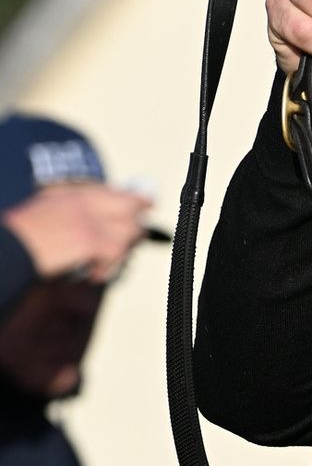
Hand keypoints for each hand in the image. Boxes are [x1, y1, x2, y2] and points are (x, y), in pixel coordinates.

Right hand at [2, 182, 151, 283]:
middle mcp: (82, 201)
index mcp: (68, 193)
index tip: (143, 205)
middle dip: (136, 221)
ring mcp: (88, 219)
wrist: (5, 248)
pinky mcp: (89, 240)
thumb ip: (65, 215)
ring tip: (106, 264)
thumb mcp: (40, 215)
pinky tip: (95, 274)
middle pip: (129, 204)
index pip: (110, 191)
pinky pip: (115, 251)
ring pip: (128, 229)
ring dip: (123, 249)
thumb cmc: (16, 240)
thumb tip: (90, 230)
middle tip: (139, 235)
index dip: (130, 200)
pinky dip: (108, 267)